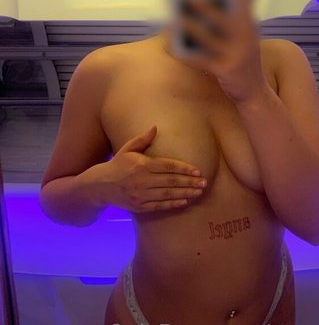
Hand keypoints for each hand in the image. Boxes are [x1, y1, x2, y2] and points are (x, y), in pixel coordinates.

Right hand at [90, 127, 206, 212]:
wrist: (100, 186)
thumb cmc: (118, 164)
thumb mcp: (128, 148)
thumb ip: (143, 139)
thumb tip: (155, 127)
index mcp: (142, 165)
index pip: (168, 166)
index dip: (184, 169)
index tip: (197, 171)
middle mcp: (142, 181)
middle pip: (171, 181)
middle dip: (189, 182)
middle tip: (204, 183)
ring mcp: (140, 195)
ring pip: (168, 194)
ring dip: (185, 193)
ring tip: (199, 192)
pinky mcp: (139, 207)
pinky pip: (160, 206)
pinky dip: (173, 204)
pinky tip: (184, 201)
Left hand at [179, 0, 267, 103]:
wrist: (254, 91)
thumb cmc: (240, 58)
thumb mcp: (242, 37)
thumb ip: (229, 20)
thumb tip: (199, 3)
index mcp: (248, 24)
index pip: (240, 0)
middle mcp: (245, 36)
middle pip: (222, 17)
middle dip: (204, 7)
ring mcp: (237, 53)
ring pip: (207, 38)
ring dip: (189, 28)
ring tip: (174, 20)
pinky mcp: (227, 69)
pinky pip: (201, 60)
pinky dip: (185, 55)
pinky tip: (173, 49)